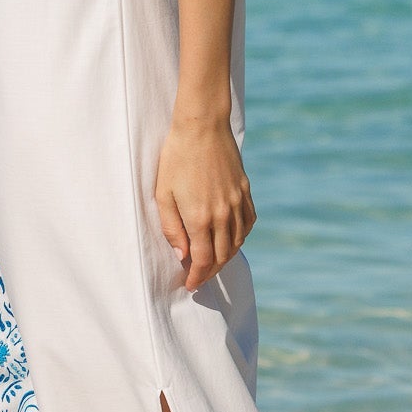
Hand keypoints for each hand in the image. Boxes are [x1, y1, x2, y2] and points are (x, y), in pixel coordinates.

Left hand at [154, 116, 256, 290]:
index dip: (196, 277)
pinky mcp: (245, 190)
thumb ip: (172, 228)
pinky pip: (248, 223)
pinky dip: (240, 237)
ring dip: (225, 258)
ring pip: (237, 242)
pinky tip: (231, 239)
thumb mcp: (163, 194)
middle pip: (221, 256)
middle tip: (199, 278)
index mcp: (200, 218)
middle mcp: (223, 214)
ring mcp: (237, 202)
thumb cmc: (176, 158)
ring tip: (212, 262)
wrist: (202, 126)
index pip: (202, 260)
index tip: (190, 285)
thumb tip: (183, 256)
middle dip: (209, 272)